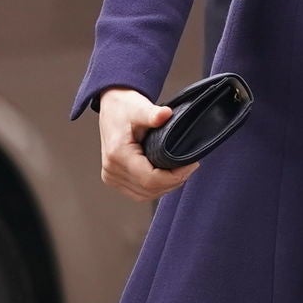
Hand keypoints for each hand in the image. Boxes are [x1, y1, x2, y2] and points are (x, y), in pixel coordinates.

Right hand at [97, 87, 192, 201]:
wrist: (111, 107)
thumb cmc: (125, 107)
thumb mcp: (139, 107)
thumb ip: (152, 114)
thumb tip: (165, 114)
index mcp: (118, 154)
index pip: (150, 179)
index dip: (174, 176)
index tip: (191, 164)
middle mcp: (111, 169)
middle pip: (149, 189)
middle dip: (173, 181)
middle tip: (189, 166)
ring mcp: (111, 176)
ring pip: (145, 195)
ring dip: (165, 186)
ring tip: (180, 171)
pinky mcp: (113, 179)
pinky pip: (139, 193)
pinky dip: (155, 188)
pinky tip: (166, 176)